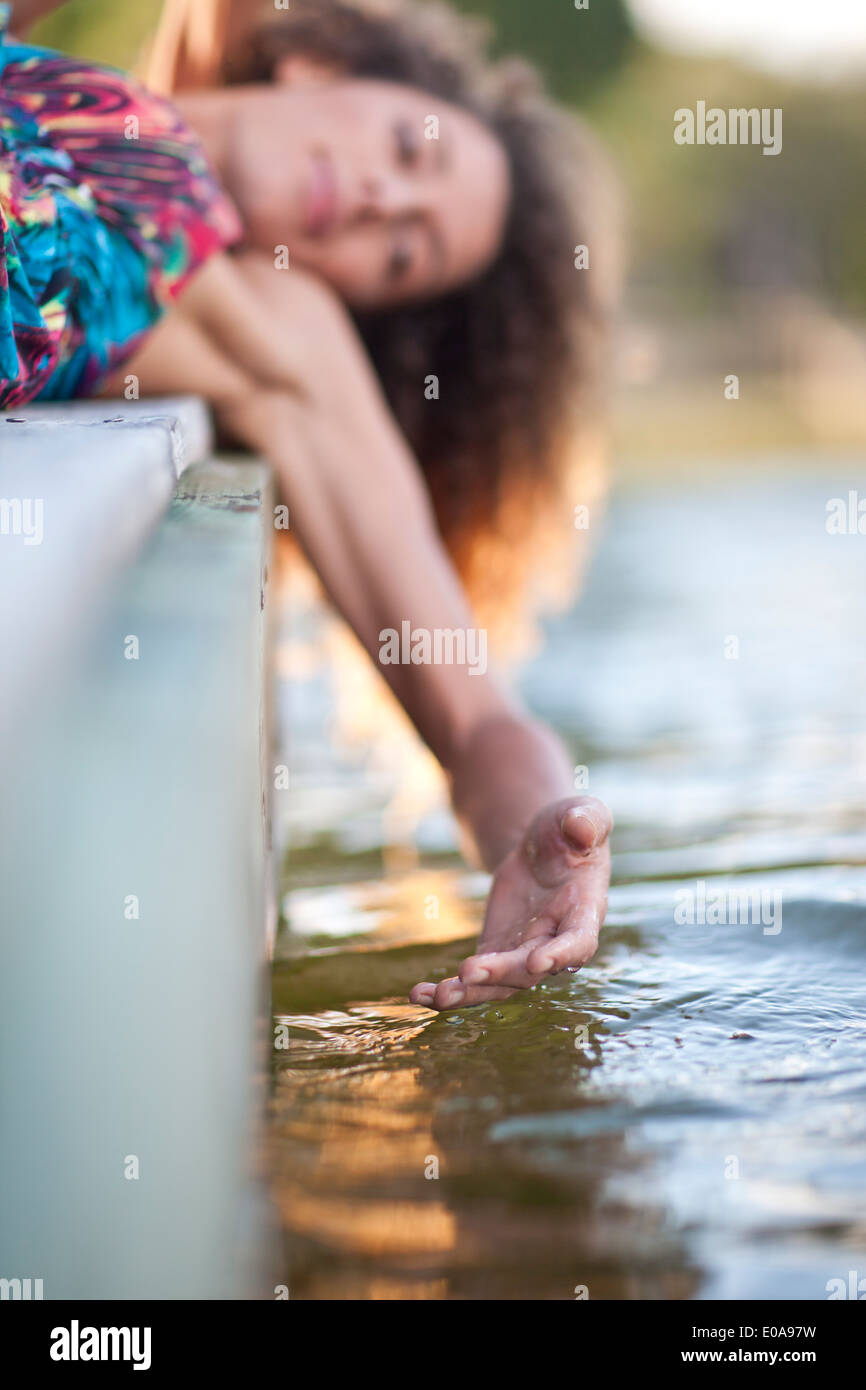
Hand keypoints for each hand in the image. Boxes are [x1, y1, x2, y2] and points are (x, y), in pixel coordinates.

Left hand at [410, 796, 611, 1010]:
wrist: (542, 846)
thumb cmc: (568, 828)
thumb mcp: (581, 814)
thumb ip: (586, 820)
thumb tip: (581, 829)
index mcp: (585, 910)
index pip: (579, 940)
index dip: (562, 954)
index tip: (538, 963)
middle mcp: (556, 940)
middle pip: (530, 969)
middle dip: (502, 973)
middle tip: (469, 972)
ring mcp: (524, 951)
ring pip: (500, 983)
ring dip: (470, 993)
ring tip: (437, 997)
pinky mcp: (497, 951)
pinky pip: (475, 979)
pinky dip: (449, 989)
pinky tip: (420, 994)